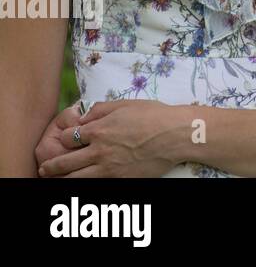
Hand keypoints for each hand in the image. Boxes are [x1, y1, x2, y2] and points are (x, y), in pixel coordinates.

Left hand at [38, 100, 182, 177]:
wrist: (176, 135)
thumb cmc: (154, 115)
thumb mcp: (125, 104)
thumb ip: (100, 109)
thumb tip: (83, 116)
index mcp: (99, 130)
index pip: (67, 137)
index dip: (63, 138)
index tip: (65, 140)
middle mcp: (99, 150)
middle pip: (63, 162)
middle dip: (51, 165)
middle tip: (45, 168)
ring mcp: (108, 168)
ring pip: (73, 179)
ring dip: (61, 179)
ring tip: (55, 179)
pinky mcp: (119, 180)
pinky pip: (93, 185)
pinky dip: (82, 185)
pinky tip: (80, 183)